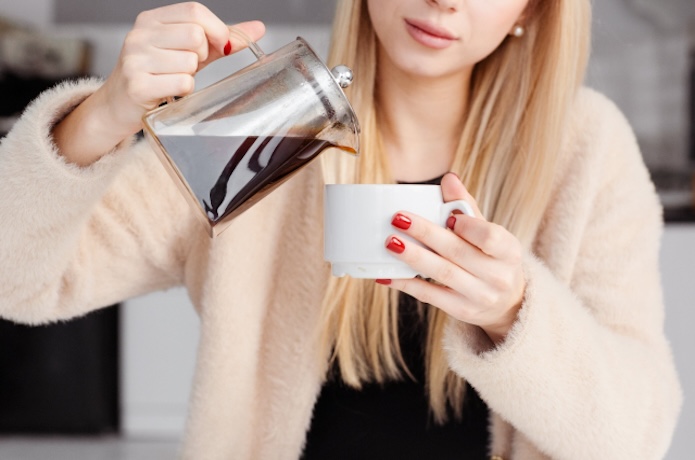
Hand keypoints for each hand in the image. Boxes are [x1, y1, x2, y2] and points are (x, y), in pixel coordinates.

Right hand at [53, 2, 264, 164]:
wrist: (119, 105)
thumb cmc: (158, 75)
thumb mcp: (190, 52)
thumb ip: (222, 39)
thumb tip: (258, 28)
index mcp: (151, 20)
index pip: (195, 11)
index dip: (216, 30)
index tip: (221, 46)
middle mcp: (140, 34)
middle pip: (195, 36)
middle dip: (202, 56)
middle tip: (188, 67)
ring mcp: (135, 59)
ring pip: (190, 62)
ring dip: (191, 76)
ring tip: (173, 80)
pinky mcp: (137, 84)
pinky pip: (182, 83)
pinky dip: (184, 91)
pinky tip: (169, 92)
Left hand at [377, 173, 525, 343]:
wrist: (507, 303)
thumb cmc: (492, 258)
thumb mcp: (489, 234)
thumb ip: (467, 207)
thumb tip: (448, 179)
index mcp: (509, 251)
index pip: (490, 237)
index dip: (468, 227)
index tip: (449, 217)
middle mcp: (498, 276)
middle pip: (457, 252)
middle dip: (426, 234)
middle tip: (398, 218)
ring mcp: (479, 296)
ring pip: (442, 273)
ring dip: (413, 257)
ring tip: (390, 242)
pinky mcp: (461, 310)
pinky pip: (429, 295)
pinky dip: (406, 284)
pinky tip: (387, 275)